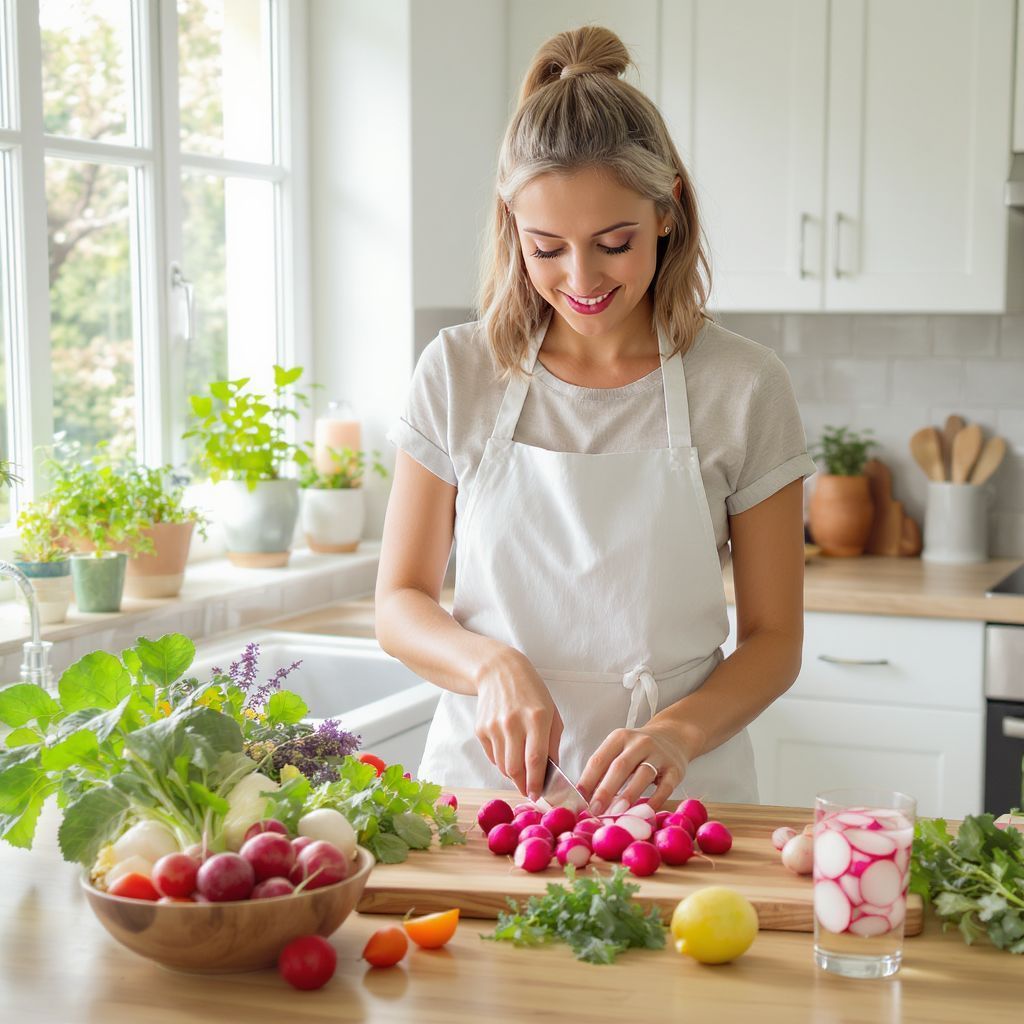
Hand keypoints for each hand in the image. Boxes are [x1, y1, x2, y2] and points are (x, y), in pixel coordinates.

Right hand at [474, 647, 562, 800]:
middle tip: (529, 791)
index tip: (539, 796)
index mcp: (536, 718)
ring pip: (503, 766)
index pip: (536, 759)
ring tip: (521, 771)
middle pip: (515, 768)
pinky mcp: (480, 729)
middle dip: (523, 785)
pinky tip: (509, 750)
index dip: (537, 782)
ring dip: (513, 775)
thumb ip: (552, 743)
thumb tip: (551, 772)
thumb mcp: (551, 713)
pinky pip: (492, 756)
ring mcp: (494, 726)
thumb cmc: (531, 693)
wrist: (498, 671)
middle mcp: (513, 722)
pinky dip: (502, 761)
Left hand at [577, 722, 689, 814]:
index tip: (578, 801)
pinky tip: (644, 813)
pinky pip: (664, 787)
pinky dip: (654, 801)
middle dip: (605, 790)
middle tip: (595, 810)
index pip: (599, 759)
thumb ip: (604, 771)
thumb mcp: (619, 751)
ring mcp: (659, 755)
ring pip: (642, 775)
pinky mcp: (675, 769)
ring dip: (628, 795)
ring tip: (617, 813)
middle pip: (620, 766)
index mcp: (619, 738)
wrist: (673, 737)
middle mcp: (639, 743)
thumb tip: (585, 799)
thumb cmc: (638, 750)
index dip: (587, 781)